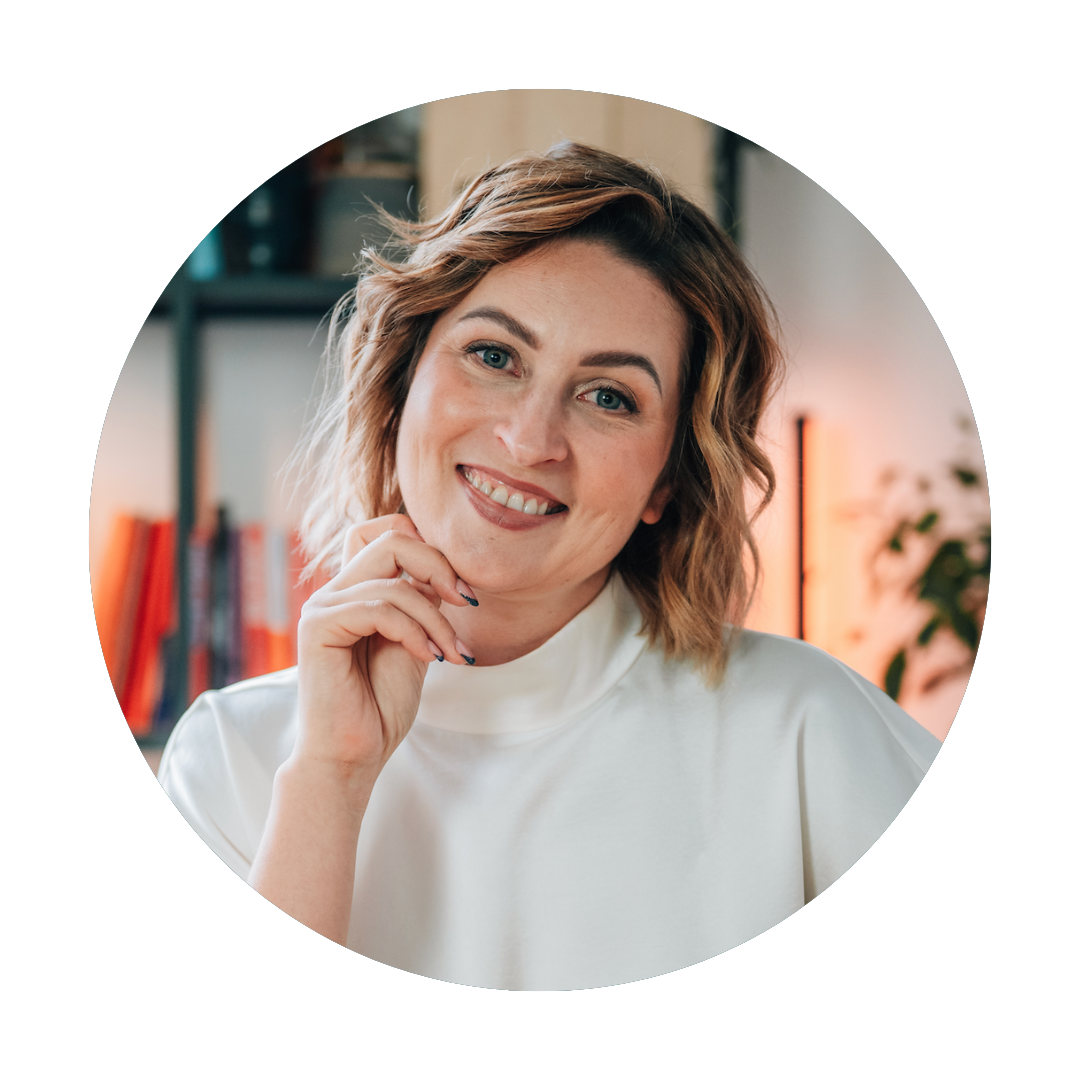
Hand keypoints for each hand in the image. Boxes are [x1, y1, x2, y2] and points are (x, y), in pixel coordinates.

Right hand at [294, 514, 475, 786]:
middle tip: (467, 605)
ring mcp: (322, 606)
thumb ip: (423, 602)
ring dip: (436, 617)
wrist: (354, 754)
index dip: (430, 548)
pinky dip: (414, 631)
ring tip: (451, 653)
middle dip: (440, 567)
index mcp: (356, 589)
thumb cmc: (382, 705)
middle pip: (392, 539)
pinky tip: (430, 658)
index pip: (386, 531)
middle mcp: (335, 590)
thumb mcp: (417, 640)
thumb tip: (443, 568)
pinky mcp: (317, 626)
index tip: (463, 592)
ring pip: (394, 579)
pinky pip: (378, 607)